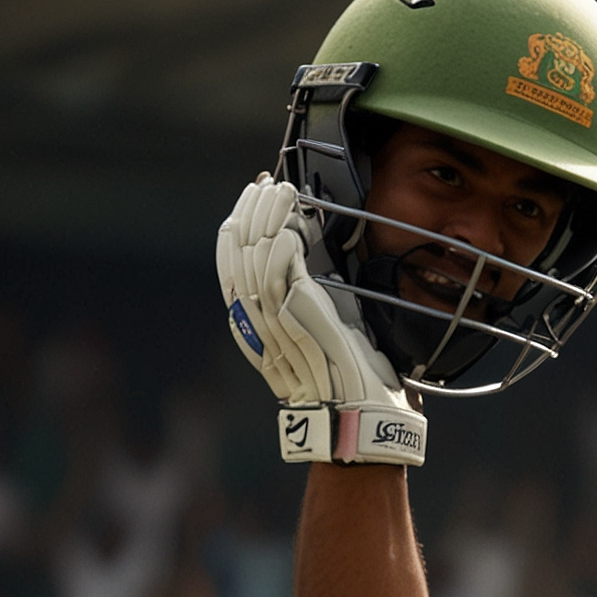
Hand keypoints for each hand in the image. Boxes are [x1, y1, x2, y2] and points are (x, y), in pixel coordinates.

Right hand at [217, 175, 425, 464]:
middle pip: (239, 254)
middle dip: (251, 212)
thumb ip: (312, 292)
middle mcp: (257, 321)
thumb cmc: (352, 374)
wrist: (361, 413)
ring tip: (280, 190)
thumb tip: (315, 249)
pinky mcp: (298, 319)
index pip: (236, 263)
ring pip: (256, 257)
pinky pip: (280, 274)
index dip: (242, 226)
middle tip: (263, 183)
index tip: (255, 196)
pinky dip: (286, 245)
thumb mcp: (326, 325)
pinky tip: (294, 223)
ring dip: (269, 218)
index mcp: (257, 322)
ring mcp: (274, 320)